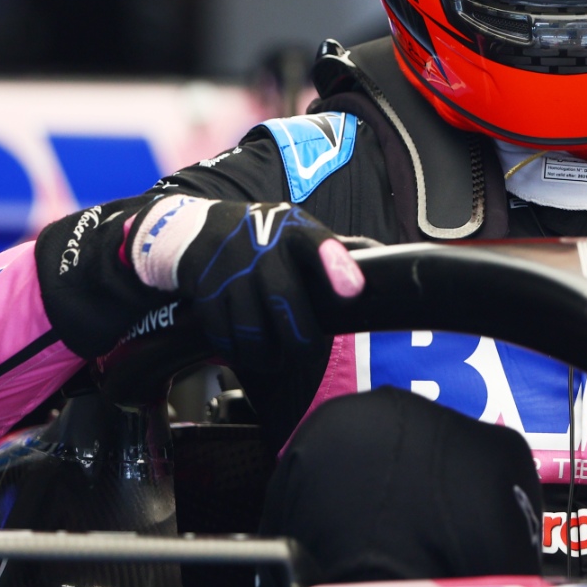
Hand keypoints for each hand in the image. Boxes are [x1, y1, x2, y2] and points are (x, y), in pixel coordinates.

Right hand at [129, 195, 365, 367]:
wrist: (199, 231)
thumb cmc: (267, 237)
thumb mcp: (299, 230)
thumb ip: (336, 250)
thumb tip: (386, 261)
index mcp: (294, 233)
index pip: (317, 244)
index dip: (335, 266)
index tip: (353, 290)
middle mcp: (262, 251)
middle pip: (286, 303)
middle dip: (303, 340)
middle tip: (307, 349)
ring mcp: (231, 274)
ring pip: (254, 332)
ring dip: (270, 355)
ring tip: (278, 355)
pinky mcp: (206, 296)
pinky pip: (226, 339)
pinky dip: (241, 354)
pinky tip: (250, 350)